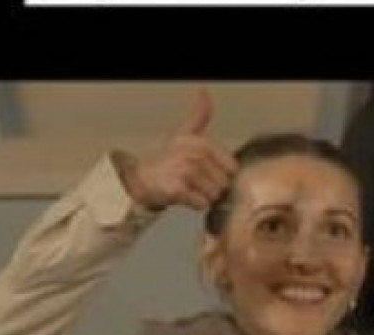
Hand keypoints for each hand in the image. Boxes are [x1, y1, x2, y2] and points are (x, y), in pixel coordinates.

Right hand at [115, 88, 238, 211]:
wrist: (141, 179)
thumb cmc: (167, 160)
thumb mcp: (184, 133)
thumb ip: (199, 115)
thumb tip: (203, 90)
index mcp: (200, 142)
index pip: (232, 167)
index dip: (221, 173)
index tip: (206, 170)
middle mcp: (193, 154)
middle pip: (224, 183)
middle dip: (213, 186)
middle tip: (195, 181)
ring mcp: (185, 171)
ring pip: (214, 195)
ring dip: (203, 196)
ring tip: (189, 187)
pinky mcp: (177, 189)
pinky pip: (202, 204)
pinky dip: (195, 204)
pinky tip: (183, 196)